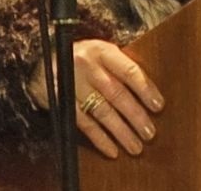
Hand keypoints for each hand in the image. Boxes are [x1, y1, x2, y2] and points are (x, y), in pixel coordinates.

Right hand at [26, 39, 164, 159]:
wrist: (42, 60)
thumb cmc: (82, 57)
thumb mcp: (101, 52)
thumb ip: (119, 67)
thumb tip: (148, 91)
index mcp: (102, 51)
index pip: (129, 71)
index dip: (145, 89)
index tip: (158, 106)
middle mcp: (87, 67)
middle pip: (116, 94)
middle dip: (136, 116)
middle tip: (150, 133)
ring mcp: (73, 86)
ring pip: (102, 112)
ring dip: (121, 132)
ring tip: (136, 147)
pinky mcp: (62, 103)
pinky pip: (84, 124)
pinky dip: (100, 139)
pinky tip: (112, 150)